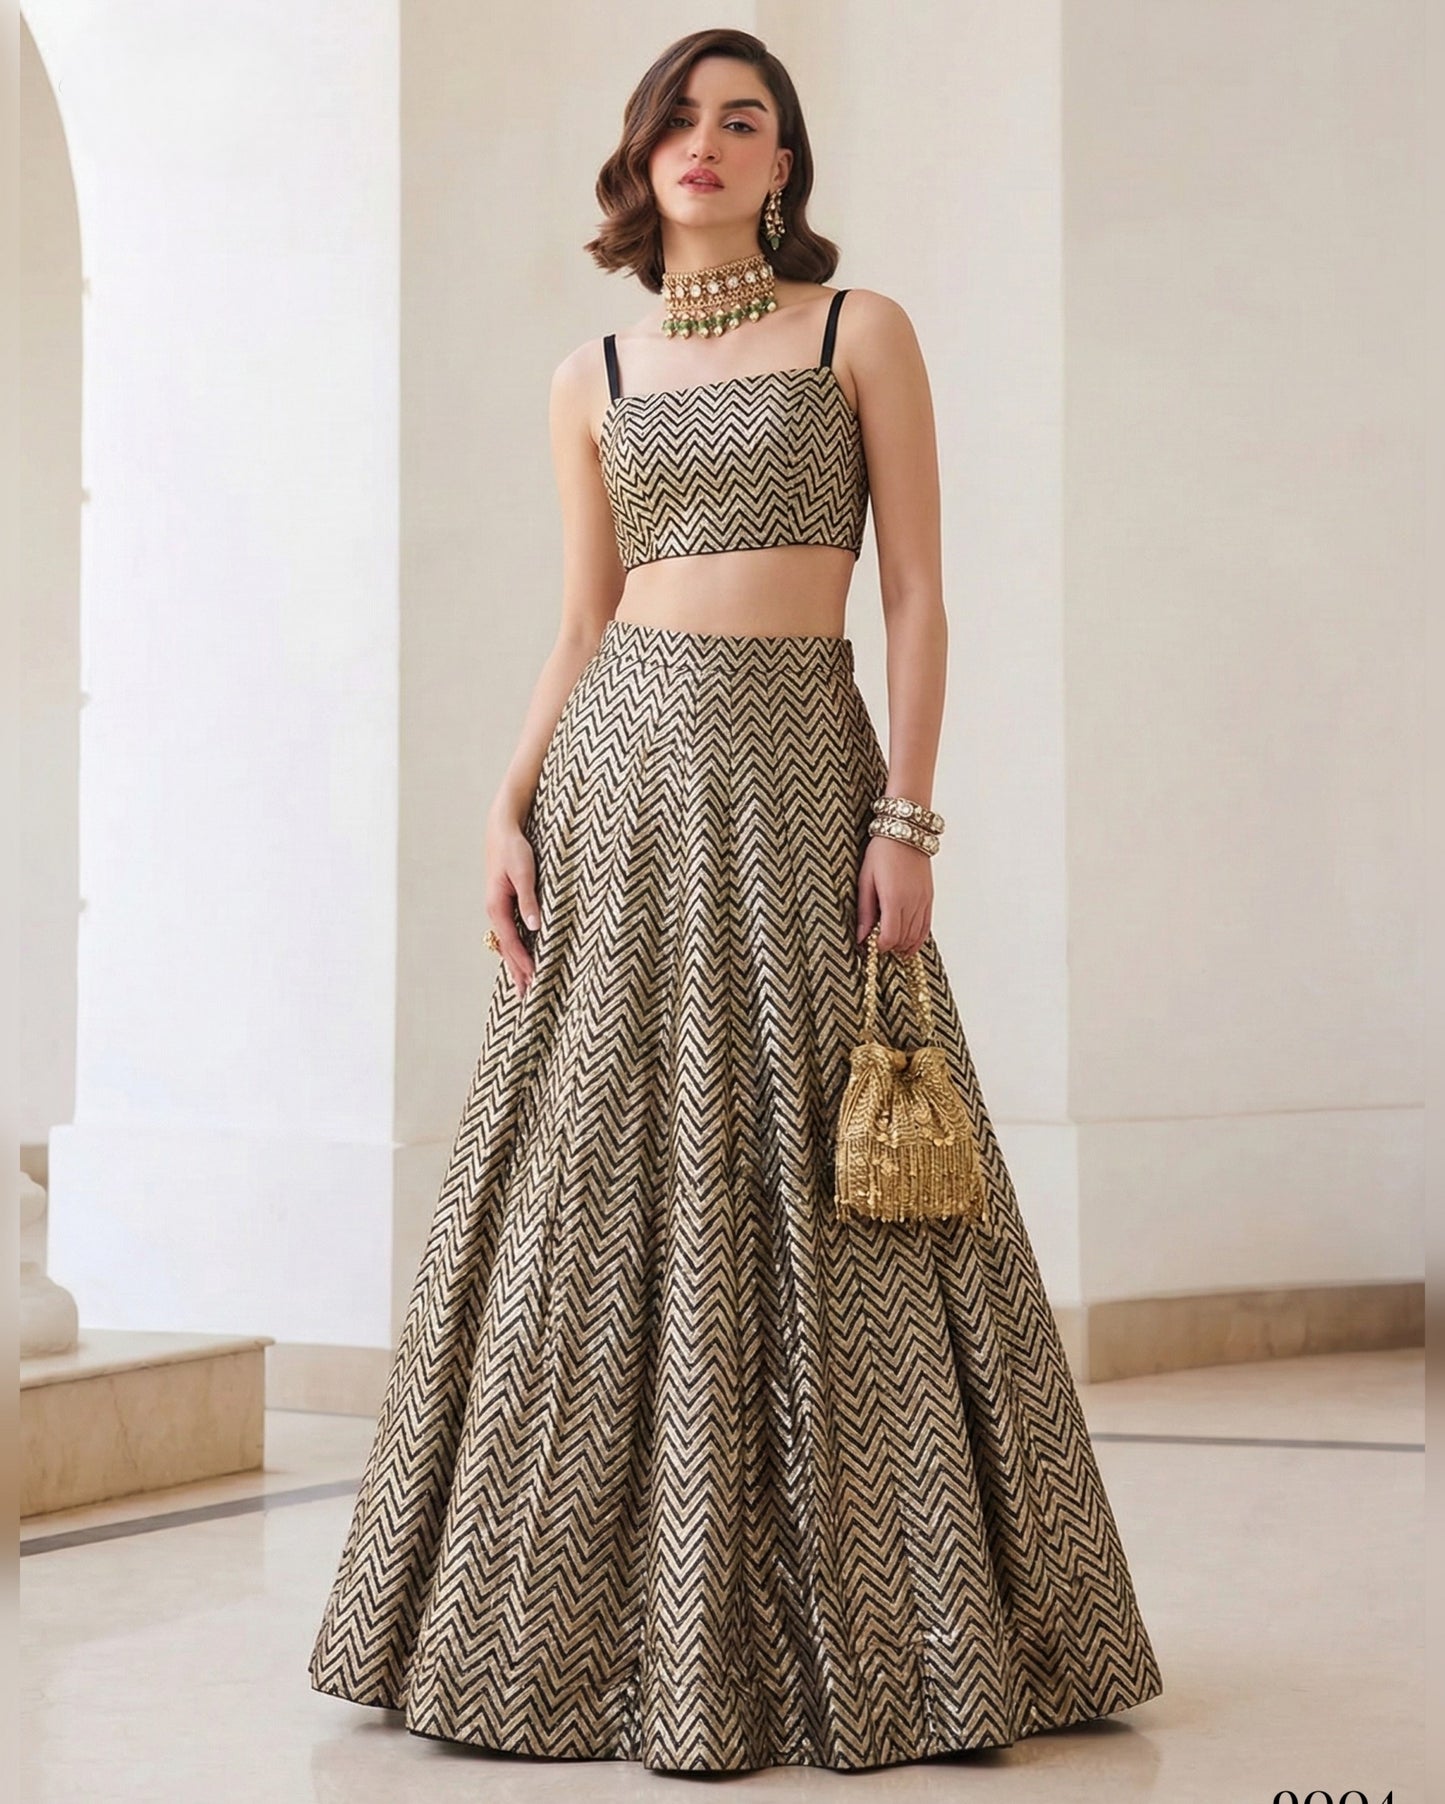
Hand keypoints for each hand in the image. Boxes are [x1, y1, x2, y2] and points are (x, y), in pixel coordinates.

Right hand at [484, 808, 541, 997]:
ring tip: (522, 983)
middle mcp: (495, 910)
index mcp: (497, 906)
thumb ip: (529, 900)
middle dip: (517, 971)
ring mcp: (498, 907)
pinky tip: (520, 955)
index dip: (522, 963)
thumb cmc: (514, 848)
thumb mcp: (525, 872)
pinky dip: (515, 948)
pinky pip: (510, 932)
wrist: (502, 827)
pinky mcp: (504, 901)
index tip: (533, 980)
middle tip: (525, 997)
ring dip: (515, 963)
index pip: (511, 942)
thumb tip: (535, 927)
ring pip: (507, 942)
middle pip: (506, 948)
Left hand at [855, 834, 933, 955]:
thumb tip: (861, 938)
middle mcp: (912, 903)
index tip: (870, 944)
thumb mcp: (866, 880)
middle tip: (877, 943)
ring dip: (903, 945)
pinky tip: (908, 943)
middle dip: (890, 946)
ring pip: (916, 936)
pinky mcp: (929, 898)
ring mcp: (923, 901)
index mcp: (893, 899)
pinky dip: (918, 938)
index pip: (889, 937)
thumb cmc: (881, 853)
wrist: (905, 833)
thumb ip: (865, 911)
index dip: (879, 946)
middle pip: (903, 939)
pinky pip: (927, 926)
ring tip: (891, 944)